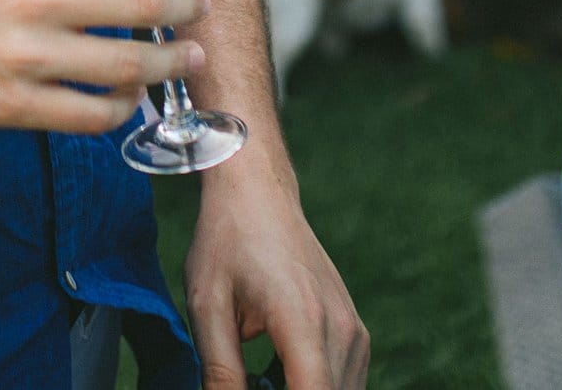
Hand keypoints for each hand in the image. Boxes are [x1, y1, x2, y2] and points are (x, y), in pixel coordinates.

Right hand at [0, 0, 214, 133]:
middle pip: (144, 1)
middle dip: (188, 5)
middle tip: (200, 6)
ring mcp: (23, 58)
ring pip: (128, 65)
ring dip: (169, 59)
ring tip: (186, 54)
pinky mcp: (10, 107)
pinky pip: (91, 116)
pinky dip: (122, 106)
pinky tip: (129, 95)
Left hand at [186, 156, 368, 389]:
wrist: (258, 192)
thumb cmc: (227, 242)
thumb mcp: (206, 307)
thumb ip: (220, 371)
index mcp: (303, 320)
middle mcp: (341, 329)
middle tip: (247, 378)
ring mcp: (354, 331)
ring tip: (255, 375)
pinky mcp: (355, 332)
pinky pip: (343, 382)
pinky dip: (312, 386)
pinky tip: (272, 375)